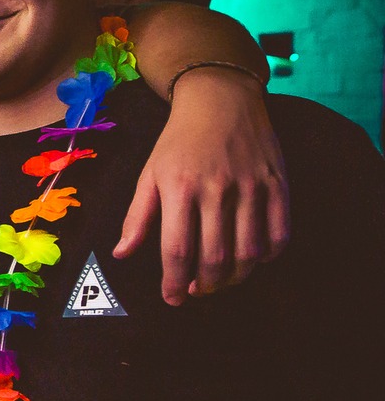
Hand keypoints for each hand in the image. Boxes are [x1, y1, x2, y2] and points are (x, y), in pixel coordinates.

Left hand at [116, 68, 288, 304]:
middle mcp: (216, 190)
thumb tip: (122, 253)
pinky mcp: (278, 185)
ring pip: (248, 252)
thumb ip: (137, 216)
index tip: (171, 298)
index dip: (173, 282)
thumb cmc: (178, 142)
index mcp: (179, 188)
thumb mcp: (150, 174)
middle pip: (214, 257)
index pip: (177, 250)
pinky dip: (268, 255)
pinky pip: (279, 234)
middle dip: (204, 285)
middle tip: (196, 291)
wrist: (220, 101)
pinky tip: (254, 259)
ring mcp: (251, 187)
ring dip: (234, 277)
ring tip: (220, 280)